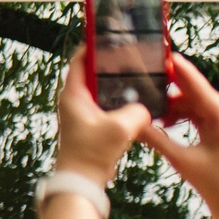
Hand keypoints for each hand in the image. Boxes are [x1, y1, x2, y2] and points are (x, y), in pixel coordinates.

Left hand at [53, 48, 149, 186]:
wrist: (82, 181)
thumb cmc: (91, 154)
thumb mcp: (119, 129)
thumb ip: (137, 113)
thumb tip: (146, 109)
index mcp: (73, 94)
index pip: (80, 60)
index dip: (93, 47)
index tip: (109, 38)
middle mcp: (74, 101)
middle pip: (92, 74)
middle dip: (110, 66)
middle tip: (131, 58)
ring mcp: (82, 113)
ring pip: (102, 91)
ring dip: (118, 86)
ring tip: (138, 78)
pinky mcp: (92, 126)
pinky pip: (107, 107)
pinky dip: (120, 103)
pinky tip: (138, 104)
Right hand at [140, 52, 218, 218]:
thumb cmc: (213, 184)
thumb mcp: (180, 159)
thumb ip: (156, 137)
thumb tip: (132, 121)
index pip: (200, 89)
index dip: (181, 71)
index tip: (165, 55)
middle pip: (197, 93)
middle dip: (172, 88)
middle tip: (148, 78)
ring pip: (196, 102)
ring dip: (174, 105)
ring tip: (154, 110)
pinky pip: (199, 112)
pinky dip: (182, 114)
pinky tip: (165, 120)